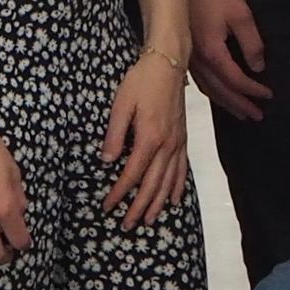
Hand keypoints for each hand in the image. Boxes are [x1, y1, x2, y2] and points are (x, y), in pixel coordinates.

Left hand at [99, 51, 190, 229]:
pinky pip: (182, 168)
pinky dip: (178, 187)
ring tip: (149, 220)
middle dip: (139, 207)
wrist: (168, 63)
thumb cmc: (141, 81)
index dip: (119, 193)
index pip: (132, 174)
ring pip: (169, 181)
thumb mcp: (121, 105)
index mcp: (149, 137)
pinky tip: (174, 199)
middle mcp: (166, 145)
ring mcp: (177, 142)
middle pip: (152, 184)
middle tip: (127, 225)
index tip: (108, 207)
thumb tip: (107, 161)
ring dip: (158, 203)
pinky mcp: (183, 138)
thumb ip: (114, 135)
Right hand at [189, 0, 268, 120]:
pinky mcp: (185, 52)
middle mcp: (198, 63)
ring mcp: (189, 59)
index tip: (269, 96)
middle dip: (239, 105)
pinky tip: (216, 92)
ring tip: (239, 111)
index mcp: (213, 54)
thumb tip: (258, 67)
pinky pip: (200, 81)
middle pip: (220, 92)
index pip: (236, 81)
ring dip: (225, 102)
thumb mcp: (240, 15)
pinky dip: (212, 91)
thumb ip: (252, 43)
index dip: (253, 90)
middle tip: (256, 116)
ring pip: (208, 89)